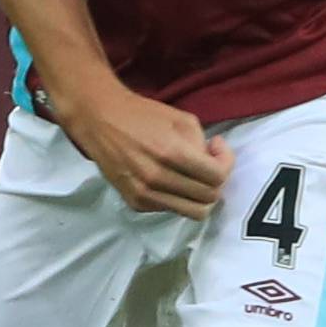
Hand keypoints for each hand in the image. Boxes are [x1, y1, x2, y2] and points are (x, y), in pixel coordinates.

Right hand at [59, 80, 235, 218]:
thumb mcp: (181, 118)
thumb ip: (201, 142)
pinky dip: (178, 197)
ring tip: (193, 176)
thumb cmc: (142, 114)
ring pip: (193, 212)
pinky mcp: (135, 203)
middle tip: (207, 163)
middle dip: (216, 181)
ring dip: (200, 195)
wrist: (99, 120)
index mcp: (172, 153)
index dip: (226, 163)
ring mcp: (145, 195)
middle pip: (208, 198)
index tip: (216, 148)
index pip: (217, 177)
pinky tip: (170, 178)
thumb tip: (211, 162)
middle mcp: (158, 179)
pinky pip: (171, 209)